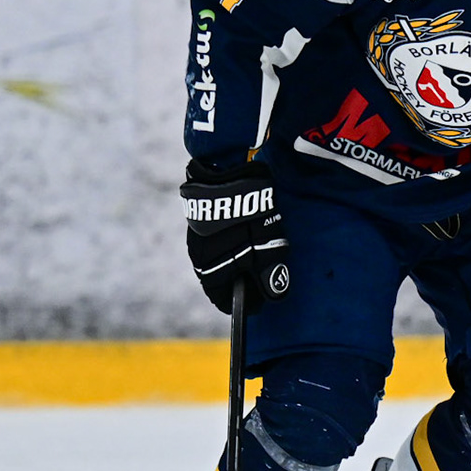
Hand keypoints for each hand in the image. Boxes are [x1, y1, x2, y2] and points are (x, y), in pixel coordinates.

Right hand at [180, 160, 290, 313]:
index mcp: (211, 267)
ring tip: (252, 252)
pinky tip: (240, 234)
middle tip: (259, 276)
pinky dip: (226, 243)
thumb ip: (269, 272)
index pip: (219, 297)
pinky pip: (212, 241)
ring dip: (232, 260)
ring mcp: (196, 235)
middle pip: (217, 278)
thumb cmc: (250, 211)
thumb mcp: (267, 245)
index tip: (256, 301)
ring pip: (215, 259)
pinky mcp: (198, 218)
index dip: (240, 302)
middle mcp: (198, 254)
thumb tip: (274, 297)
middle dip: (238, 280)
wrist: (228, 168)